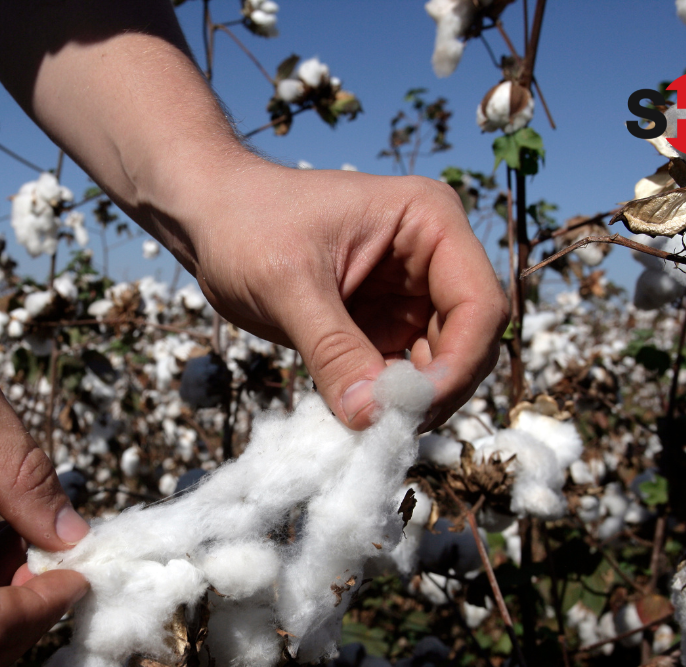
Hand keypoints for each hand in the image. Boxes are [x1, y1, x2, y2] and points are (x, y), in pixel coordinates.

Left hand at [181, 160, 508, 429]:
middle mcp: (433, 257)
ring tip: (369, 429)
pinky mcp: (383, 325)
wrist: (205, 217)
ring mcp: (411, 294)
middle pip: (471, 341)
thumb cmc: (243, 223)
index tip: (414, 409)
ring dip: (411, 402)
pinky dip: (385, 402)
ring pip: (441, 366)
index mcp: (429, 221)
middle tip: (388, 431)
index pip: (480, 303)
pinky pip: (402, 375)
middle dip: (437, 390)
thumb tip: (372, 418)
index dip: (460, 363)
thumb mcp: (286, 285)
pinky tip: (356, 418)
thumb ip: (333, 350)